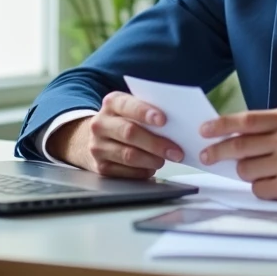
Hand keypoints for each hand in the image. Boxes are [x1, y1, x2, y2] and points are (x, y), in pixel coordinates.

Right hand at [49, 91, 184, 178]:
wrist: (98, 138)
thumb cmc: (125, 121)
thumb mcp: (132, 109)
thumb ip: (148, 111)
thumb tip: (178, 123)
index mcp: (111, 103)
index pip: (128, 105)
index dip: (145, 112)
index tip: (163, 120)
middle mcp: (100, 124)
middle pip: (129, 132)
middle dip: (156, 143)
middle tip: (176, 151)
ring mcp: (97, 146)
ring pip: (129, 155)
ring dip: (151, 160)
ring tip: (164, 160)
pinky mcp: (100, 167)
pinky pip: (126, 172)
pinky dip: (142, 171)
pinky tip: (150, 168)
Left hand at [199, 107, 276, 199]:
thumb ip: (267, 127)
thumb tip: (229, 136)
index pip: (245, 120)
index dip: (220, 126)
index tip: (203, 131)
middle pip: (239, 146)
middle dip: (218, 152)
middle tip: (207, 156)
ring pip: (246, 170)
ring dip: (246, 172)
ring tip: (262, 169)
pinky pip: (259, 189)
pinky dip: (260, 187)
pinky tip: (274, 183)